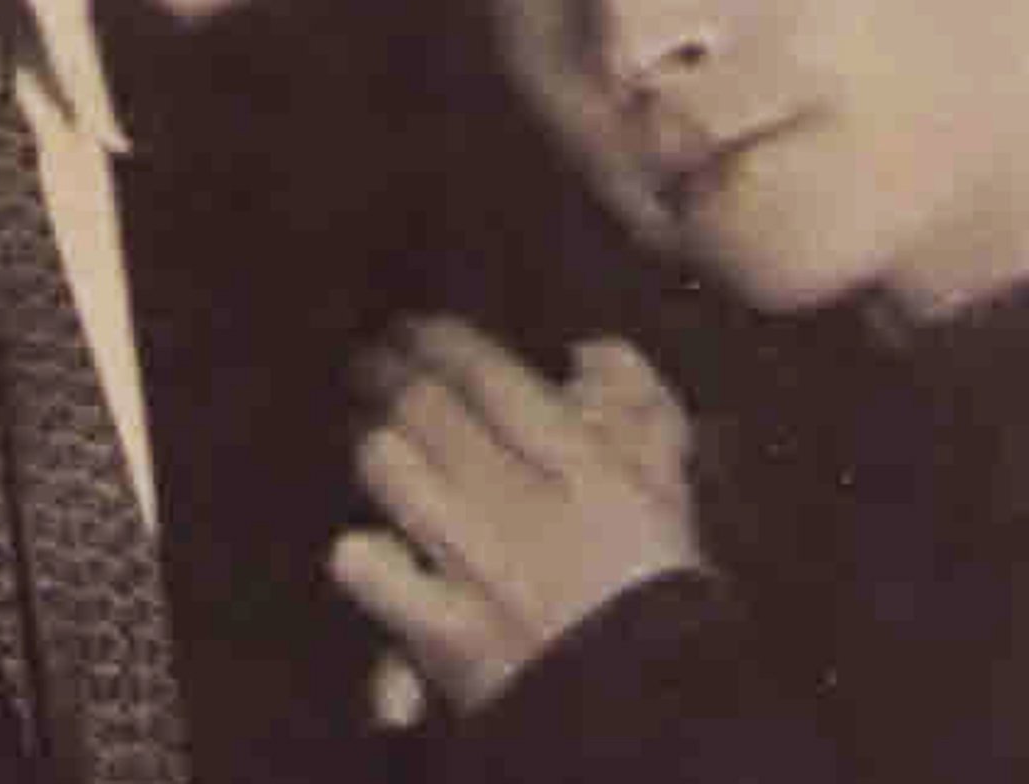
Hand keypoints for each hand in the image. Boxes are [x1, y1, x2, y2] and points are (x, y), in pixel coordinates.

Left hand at [330, 319, 703, 715]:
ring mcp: (472, 565)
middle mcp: (518, 501)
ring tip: (366, 426)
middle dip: (387, 371)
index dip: (439, 340)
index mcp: (580, 466)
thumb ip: (639, 408)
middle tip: (372, 356)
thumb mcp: (668, 488)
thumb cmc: (657, 586)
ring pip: (390, 468)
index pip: (488, 377)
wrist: (650, 702)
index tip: (413, 326)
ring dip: (372, 440)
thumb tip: (589, 350)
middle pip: (425, 409)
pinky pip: (369, 568)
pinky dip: (360, 548)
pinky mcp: (439, 629)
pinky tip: (361, 536)